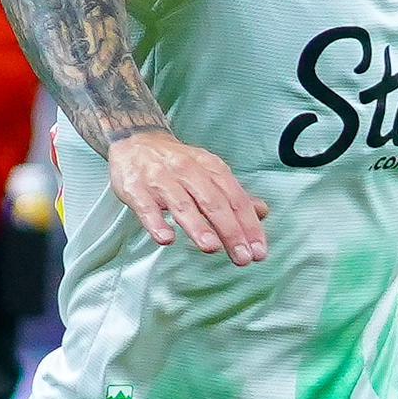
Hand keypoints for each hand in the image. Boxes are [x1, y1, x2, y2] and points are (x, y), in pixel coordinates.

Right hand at [105, 130, 268, 265]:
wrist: (135, 142)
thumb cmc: (176, 163)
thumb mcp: (209, 172)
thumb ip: (234, 195)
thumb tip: (262, 212)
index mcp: (210, 168)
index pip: (235, 198)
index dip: (249, 225)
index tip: (258, 250)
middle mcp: (188, 171)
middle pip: (213, 202)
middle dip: (230, 231)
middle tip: (242, 256)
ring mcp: (161, 179)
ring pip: (183, 204)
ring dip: (198, 226)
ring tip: (212, 248)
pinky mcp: (136, 189)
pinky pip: (146, 207)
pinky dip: (156, 222)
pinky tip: (166, 238)